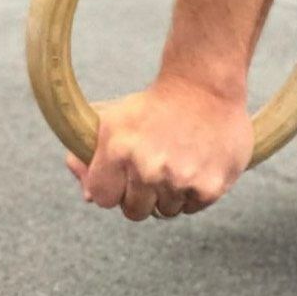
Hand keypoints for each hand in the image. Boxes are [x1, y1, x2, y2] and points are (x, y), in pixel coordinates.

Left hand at [65, 77, 253, 221]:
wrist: (205, 84)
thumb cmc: (156, 103)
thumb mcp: (115, 120)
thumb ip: (92, 157)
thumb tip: (88, 196)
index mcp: (118, 149)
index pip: (102, 197)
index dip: (111, 188)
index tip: (121, 177)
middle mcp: (147, 168)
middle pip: (134, 211)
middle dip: (140, 195)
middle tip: (152, 168)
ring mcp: (179, 180)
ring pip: (166, 210)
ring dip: (168, 193)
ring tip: (177, 160)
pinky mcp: (208, 188)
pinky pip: (191, 207)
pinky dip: (192, 192)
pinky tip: (195, 163)